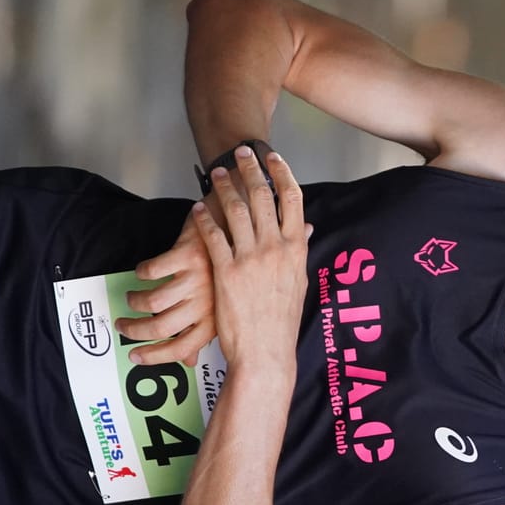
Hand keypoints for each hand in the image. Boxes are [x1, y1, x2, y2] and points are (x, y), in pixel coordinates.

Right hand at [117, 203, 228, 365]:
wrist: (235, 227)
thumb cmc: (224, 270)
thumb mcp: (219, 306)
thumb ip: (201, 334)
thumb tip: (188, 361)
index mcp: (215, 319)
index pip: (181, 349)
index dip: (153, 356)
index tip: (134, 355)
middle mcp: (208, 302)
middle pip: (160, 328)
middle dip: (134, 331)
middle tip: (122, 326)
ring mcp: (198, 279)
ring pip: (152, 302)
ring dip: (134, 301)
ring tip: (131, 298)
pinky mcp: (188, 255)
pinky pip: (152, 271)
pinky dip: (141, 272)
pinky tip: (142, 271)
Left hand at [200, 147, 306, 370]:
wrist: (266, 351)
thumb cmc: (282, 321)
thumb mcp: (298, 282)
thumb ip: (298, 251)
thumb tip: (306, 229)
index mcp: (296, 248)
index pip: (292, 198)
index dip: (281, 173)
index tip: (272, 157)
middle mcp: (275, 248)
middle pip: (263, 195)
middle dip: (249, 169)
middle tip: (238, 153)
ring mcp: (250, 258)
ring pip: (237, 210)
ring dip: (224, 188)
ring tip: (215, 175)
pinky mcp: (226, 271)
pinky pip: (214, 236)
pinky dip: (205, 218)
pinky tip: (198, 208)